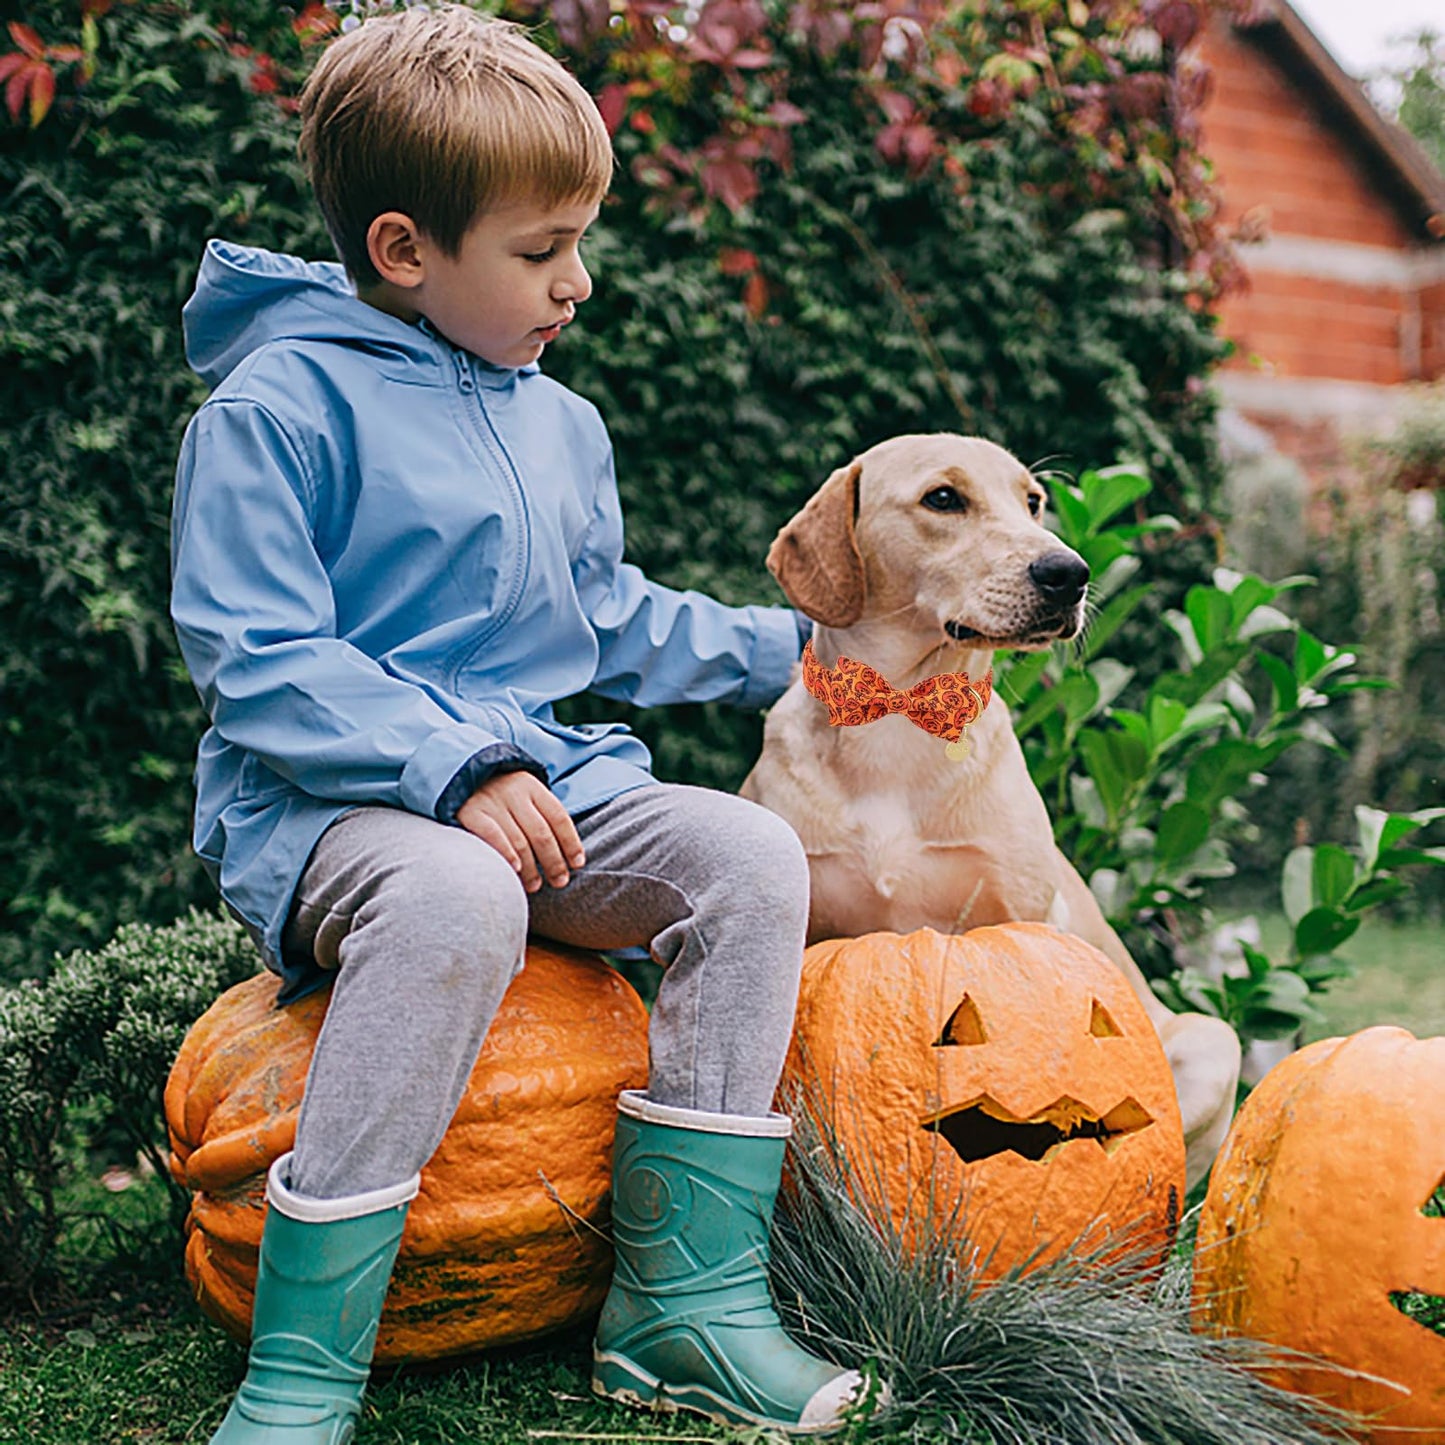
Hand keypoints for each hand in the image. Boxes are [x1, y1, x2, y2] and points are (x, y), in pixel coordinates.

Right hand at [455, 771, 585, 892]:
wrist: (458, 773)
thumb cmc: (499, 794)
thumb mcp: (523, 794)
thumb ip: (541, 817)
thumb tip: (567, 856)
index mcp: (532, 787)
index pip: (558, 817)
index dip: (571, 843)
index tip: (577, 864)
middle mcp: (514, 792)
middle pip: (541, 833)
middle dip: (553, 861)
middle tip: (559, 882)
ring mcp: (492, 801)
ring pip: (519, 839)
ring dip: (530, 867)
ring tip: (536, 885)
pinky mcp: (471, 811)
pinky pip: (492, 834)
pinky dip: (505, 852)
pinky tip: (514, 869)